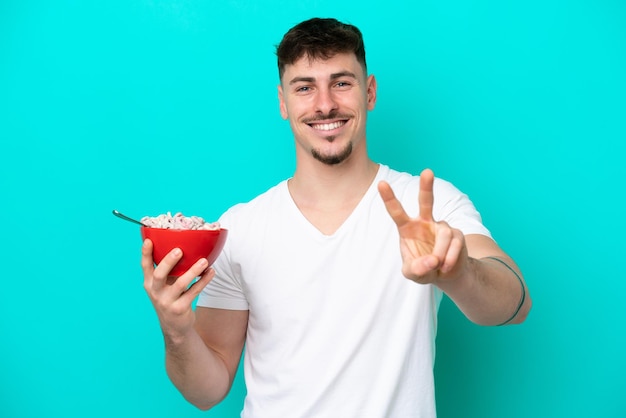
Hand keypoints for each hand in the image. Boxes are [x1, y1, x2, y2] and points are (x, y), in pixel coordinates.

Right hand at [141, 239, 214, 339]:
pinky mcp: (180, 309)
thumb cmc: (170, 298)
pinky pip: (194, 292)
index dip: (146, 254)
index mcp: (150, 284)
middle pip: (159, 275)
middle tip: (179, 250)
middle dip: (168, 262)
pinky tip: (211, 272)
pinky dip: (203, 281)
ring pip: (180, 284)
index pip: (145, 267)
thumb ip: (169, 270)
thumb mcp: (164, 286)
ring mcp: (167, 301)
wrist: (174, 327)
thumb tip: (184, 245)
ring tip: (204, 261)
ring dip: (193, 271)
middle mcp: (156, 292)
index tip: (149, 240)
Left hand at [378, 168, 468, 284]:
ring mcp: (442, 226)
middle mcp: (425, 222)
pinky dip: (449, 259)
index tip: (382, 183)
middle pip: (426, 201)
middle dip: (427, 186)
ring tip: (438, 266)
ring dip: (440, 255)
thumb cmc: (424, 269)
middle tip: (427, 171)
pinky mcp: (457, 234)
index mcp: (407, 228)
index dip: (389, 198)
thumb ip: (416, 269)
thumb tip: (431, 260)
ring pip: (443, 235)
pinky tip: (446, 266)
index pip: (396, 211)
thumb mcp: (413, 273)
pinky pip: (454, 244)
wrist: (446, 274)